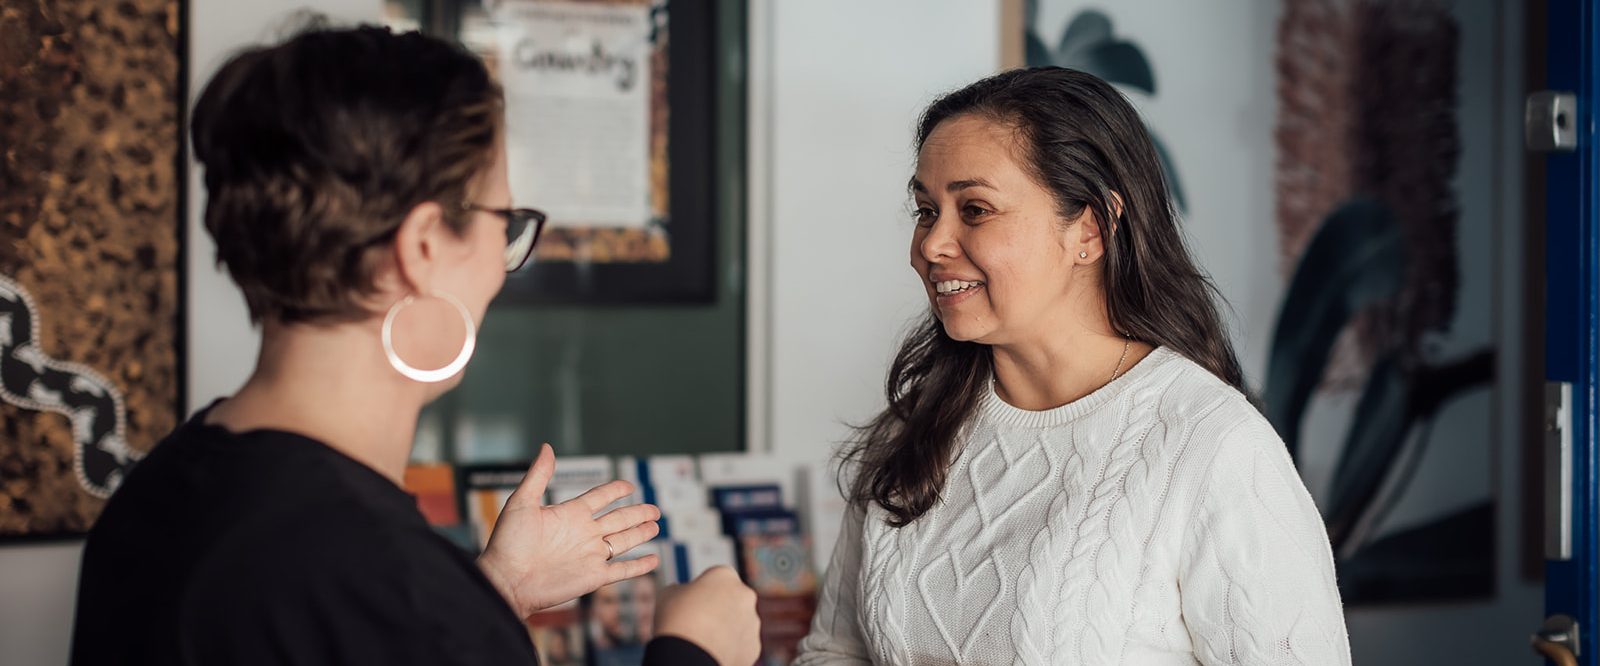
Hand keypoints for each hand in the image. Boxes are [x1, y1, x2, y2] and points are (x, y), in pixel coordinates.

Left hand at [477, 444, 661, 615]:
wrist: (506, 581)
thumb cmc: (508, 543)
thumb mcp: (521, 503)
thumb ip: (538, 475)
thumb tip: (547, 446)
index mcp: (570, 514)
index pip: (600, 497)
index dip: (615, 490)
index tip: (628, 485)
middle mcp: (584, 533)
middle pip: (619, 519)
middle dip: (637, 513)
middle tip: (655, 509)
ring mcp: (590, 555)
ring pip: (624, 541)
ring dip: (641, 534)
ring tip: (655, 526)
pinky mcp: (594, 577)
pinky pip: (622, 570)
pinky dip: (639, 566)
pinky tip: (653, 561)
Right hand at [655, 566, 760, 665]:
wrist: (688, 657)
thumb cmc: (677, 622)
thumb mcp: (668, 594)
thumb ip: (682, 590)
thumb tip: (683, 595)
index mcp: (725, 575)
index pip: (716, 577)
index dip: (702, 589)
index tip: (691, 601)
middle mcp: (745, 595)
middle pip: (732, 599)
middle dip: (719, 608)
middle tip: (698, 621)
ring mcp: (752, 622)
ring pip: (739, 623)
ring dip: (725, 629)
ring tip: (703, 640)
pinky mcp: (754, 647)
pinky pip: (741, 645)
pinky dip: (730, 648)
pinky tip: (712, 652)